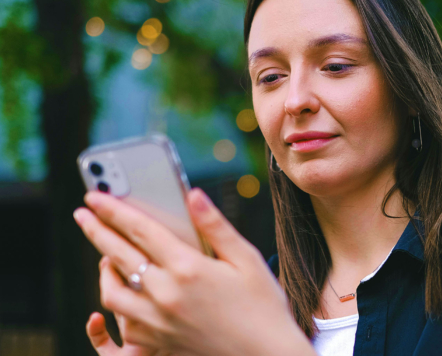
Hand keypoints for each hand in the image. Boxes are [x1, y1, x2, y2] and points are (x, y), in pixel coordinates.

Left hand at [74, 188, 314, 355]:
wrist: (266, 355)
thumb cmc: (262, 305)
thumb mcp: (246, 258)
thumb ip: (215, 226)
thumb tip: (192, 195)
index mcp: (188, 269)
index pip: (141, 231)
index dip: (114, 210)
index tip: (94, 196)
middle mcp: (167, 295)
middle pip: (118, 256)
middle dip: (96, 230)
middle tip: (82, 214)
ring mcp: (159, 322)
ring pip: (112, 293)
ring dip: (103, 270)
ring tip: (105, 256)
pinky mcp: (159, 342)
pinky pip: (125, 321)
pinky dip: (119, 303)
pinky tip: (127, 292)